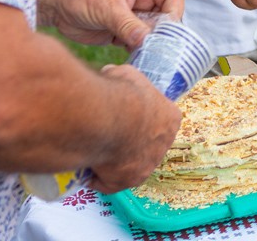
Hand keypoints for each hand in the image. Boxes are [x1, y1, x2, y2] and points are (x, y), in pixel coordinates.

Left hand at [38, 0, 184, 49]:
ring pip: (154, 33)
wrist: (53, 5)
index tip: (167, 28)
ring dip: (151, 45)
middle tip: (156, 46)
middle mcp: (143, 0)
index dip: (174, 11)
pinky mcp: (122, 34)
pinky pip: (139, 44)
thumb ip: (128, 24)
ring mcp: (134, 18)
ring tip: (145, 55)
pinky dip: (139, 53)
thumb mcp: (106, 7)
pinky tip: (134, 59)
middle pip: (166, 16)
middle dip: (163, 32)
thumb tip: (147, 40)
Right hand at [86, 64, 181, 192]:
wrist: (107, 119)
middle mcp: (163, 145)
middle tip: (107, 135)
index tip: (125, 115)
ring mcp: (146, 166)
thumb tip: (110, 73)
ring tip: (94, 151)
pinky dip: (97, 178)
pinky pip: (109, 182)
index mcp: (170, 118)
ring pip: (129, 164)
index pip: (160, 120)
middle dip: (129, 141)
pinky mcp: (125, 182)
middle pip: (145, 144)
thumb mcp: (126, 74)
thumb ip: (122, 77)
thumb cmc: (121, 93)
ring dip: (114, 161)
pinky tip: (86, 170)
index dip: (141, 117)